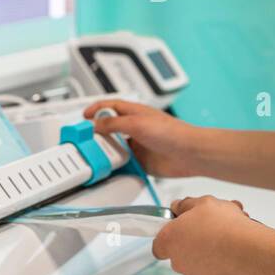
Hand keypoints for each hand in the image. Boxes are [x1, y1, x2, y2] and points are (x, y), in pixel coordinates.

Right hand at [82, 98, 204, 177]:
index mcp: (135, 113)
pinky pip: (124, 164)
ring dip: (107, 152)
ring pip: (116, 147)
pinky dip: (117, 166)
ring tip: (96, 156)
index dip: (96, 109)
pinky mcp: (142, 161)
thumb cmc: (172, 133)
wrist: (190, 154)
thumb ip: (114, 123)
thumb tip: (96, 124)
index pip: (110, 106)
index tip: (84, 116)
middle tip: (85, 140)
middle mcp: (136, 128)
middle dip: (97, 134)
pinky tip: (111, 169)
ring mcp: (139, 145)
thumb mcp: (137, 123)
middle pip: (110, 128)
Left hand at [152, 195, 258, 274]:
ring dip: (209, 256)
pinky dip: (223, 269)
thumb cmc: (224, 226)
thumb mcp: (203, 202)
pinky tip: (234, 256)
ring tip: (228, 242)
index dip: (171, 235)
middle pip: (181, 254)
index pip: (159, 244)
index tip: (182, 228)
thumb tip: (178, 207)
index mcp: (169, 241)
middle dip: (195, 244)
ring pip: (199, 267)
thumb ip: (185, 205)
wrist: (249, 250)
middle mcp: (178, 263)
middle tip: (211, 231)